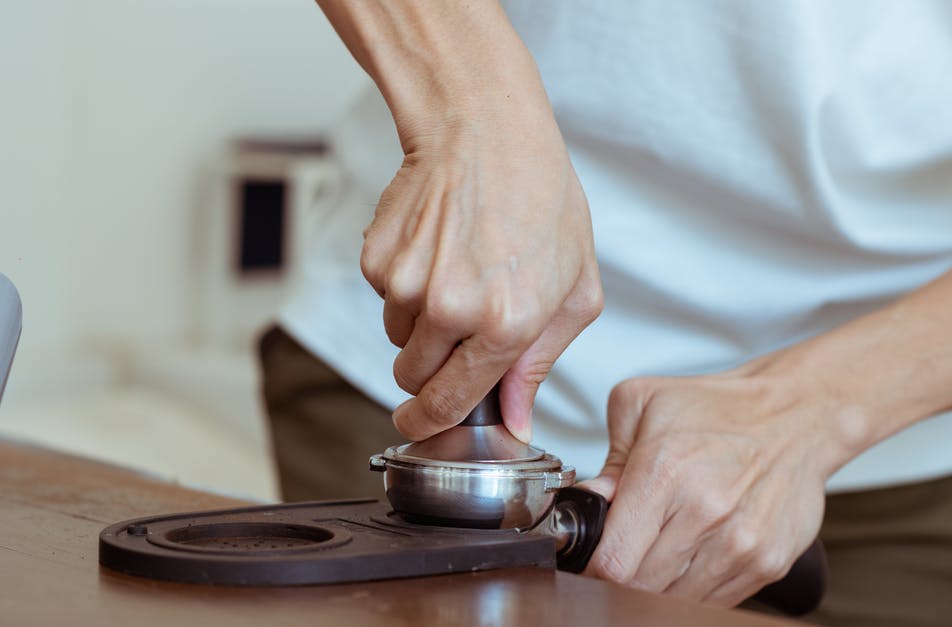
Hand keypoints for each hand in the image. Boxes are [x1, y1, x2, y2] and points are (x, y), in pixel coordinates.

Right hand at [361, 115, 601, 441]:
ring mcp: (406, 284)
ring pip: (397, 338)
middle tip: (457, 330)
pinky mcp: (377, 260)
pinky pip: (383, 298)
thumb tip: (514, 419)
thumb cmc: (541, 200)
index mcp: (506, 325)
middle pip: (411, 378)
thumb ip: (541, 364)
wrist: (485, 131)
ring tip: (456, 273)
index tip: (418, 427)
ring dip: (420, 323)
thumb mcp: (575, 288)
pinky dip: (403, 285)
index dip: (428, 424)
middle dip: (429, 369)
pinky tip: (436, 249)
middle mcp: (451, 310)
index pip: (448, 404)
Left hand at [581, 365, 835, 606]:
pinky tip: (693, 554)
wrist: (796, 414)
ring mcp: (740, 544)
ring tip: (661, 547)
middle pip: (640, 586)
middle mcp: (706, 513)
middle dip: (623, 572)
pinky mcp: (768, 564)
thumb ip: (607, 458)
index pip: (613, 560)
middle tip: (625, 548)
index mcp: (665, 472)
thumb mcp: (641, 404)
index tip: (592, 557)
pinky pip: (714, 601)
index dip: (593, 566)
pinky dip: (694, 587)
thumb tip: (589, 501)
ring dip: (658, 583)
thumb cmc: (718, 408)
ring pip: (675, 599)